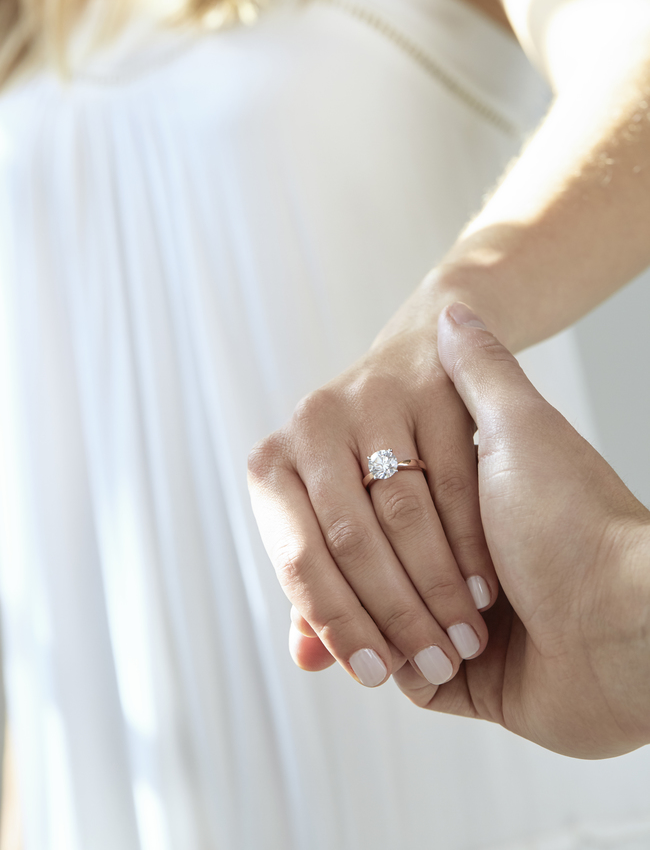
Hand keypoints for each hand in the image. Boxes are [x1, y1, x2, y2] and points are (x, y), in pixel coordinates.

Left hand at [248, 316, 498, 688]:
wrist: (416, 366)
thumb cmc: (360, 462)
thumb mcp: (327, 514)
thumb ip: (317, 585)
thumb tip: (310, 661)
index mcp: (272, 466)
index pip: (297, 558)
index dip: (336, 623)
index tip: (375, 674)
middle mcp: (311, 426)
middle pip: (351, 539)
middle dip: (396, 614)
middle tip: (434, 663)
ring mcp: (371, 401)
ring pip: (404, 513)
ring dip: (438, 587)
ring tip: (463, 639)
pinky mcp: (429, 389)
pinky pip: (453, 480)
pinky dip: (469, 543)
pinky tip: (484, 588)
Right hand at [394, 303, 649, 757]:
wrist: (630, 630)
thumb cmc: (574, 523)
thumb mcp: (519, 430)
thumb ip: (480, 370)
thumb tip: (454, 309)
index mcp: (462, 499)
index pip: (374, 498)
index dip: (352, 508)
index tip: (343, 497)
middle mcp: (451, 555)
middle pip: (366, 562)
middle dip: (364, 579)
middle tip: (368, 575)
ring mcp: (450, 617)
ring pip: (373, 619)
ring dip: (375, 624)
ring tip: (392, 625)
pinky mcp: (458, 677)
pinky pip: (401, 674)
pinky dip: (389, 664)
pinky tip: (386, 660)